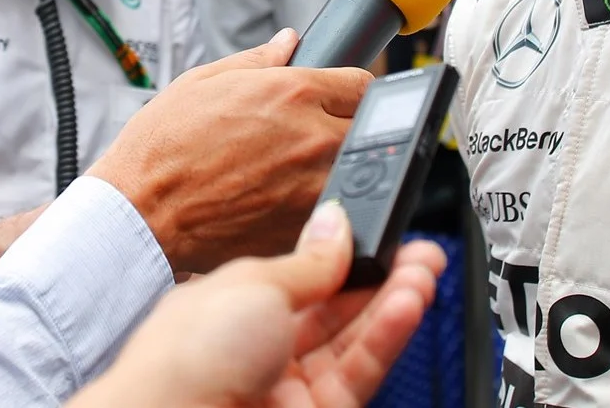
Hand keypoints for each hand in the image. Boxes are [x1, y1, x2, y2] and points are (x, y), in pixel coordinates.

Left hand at [70, 201, 445, 407]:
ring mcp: (287, 385)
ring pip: (353, 340)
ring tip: (423, 273)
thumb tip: (337, 224)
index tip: (380, 232)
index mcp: (229, 306)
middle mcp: (259, 347)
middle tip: (419, 250)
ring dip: (393, 303)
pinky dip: (387, 337)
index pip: (300, 274)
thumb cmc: (187, 357)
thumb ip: (308, 261)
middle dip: (379, 276)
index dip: (343, 254)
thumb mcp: (252, 285)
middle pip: (334, 308)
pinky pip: (360, 371)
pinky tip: (407, 305)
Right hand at [88, 29, 370, 274]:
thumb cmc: (162, 149)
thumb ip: (258, 60)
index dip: (351, 89)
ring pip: (361, 172)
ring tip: (298, 172)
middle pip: (372, 128)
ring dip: (341, 168)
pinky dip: (322, 206)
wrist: (141, 213)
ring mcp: (316, 188)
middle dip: (352, 127)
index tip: (339, 99)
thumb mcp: (204, 82)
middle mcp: (315, 138)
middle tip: (316, 136)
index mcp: (294, 92)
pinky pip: (337, 212)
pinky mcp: (308, 229)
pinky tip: (286, 203)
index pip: (363, 83)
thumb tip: (288, 42)